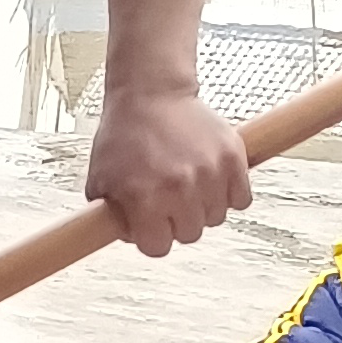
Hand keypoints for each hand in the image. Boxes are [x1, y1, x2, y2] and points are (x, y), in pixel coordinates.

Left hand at [85, 82, 251, 257]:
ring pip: (216, 218)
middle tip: (166, 197)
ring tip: (185, 182)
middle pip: (189, 235)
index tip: (149, 222)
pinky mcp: (233, 158)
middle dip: (176, 221)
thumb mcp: (101, 179)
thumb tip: (129, 241)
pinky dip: (228, 193)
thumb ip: (110, 217)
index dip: (151, 236)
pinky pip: (240, 199)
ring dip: (202, 206)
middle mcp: (179, 188)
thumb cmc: (123, 135)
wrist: (151, 94)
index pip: (157, 248)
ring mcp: (209, 173)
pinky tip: (208, 178)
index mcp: (144, 197)